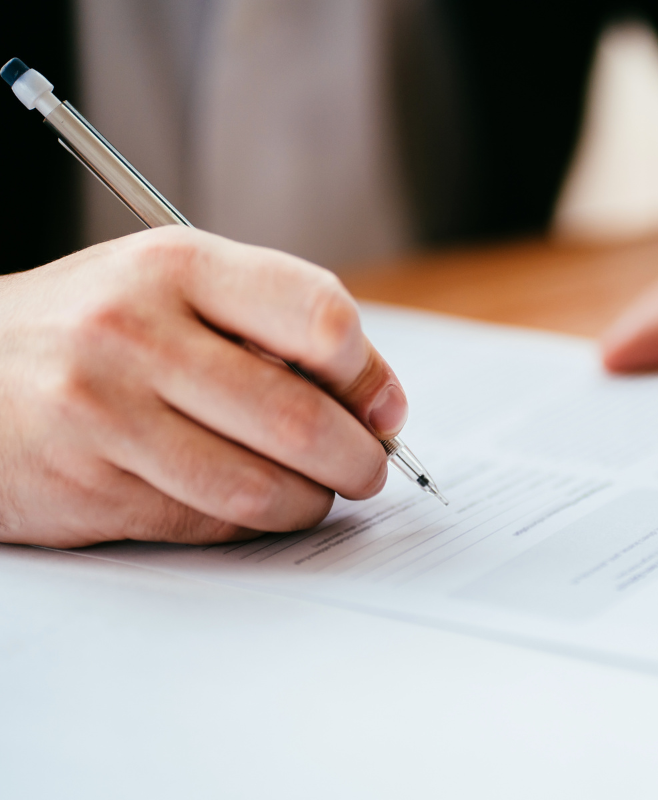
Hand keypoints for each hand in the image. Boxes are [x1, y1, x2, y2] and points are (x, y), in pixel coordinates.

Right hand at [0, 227, 407, 547]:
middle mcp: (137, 334)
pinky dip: (254, 523)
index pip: (319, 316)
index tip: (383, 407)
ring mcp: (106, 415)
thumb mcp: (174, 285)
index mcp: (177, 266)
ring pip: (261, 486)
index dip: (369, 374)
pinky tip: (256, 505)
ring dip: (311, 501)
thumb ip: (272, 322)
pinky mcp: (89, 486)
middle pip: (299, 417)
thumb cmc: (93, 327)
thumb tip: (377, 399)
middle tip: (368, 468)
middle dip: (358, 458)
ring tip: (317, 492)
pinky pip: (210, 523)